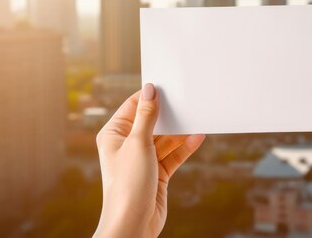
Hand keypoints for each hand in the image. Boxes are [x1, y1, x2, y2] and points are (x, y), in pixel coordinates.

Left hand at [93, 83, 204, 237]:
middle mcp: (126, 145)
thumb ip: (147, 116)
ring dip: (179, 132)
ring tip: (196, 118)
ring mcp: (142, 159)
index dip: (150, 97)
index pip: (133, 107)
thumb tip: (150, 91)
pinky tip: (197, 137)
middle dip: (168, 115)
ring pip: (164, 139)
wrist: (133, 224)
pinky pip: (172, 154)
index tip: (169, 86)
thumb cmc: (127, 184)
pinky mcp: (156, 173)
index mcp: (113, 135)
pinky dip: (184, 147)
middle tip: (186, 101)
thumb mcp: (138, 143)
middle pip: (151, 122)